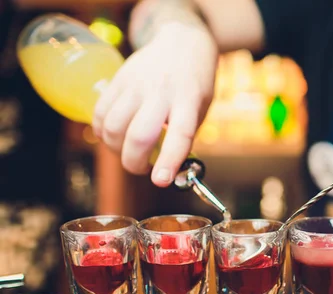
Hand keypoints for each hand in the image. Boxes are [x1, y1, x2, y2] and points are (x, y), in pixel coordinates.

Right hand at [92, 23, 217, 186]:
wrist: (182, 43)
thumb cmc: (194, 85)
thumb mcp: (200, 110)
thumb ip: (184, 138)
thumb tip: (167, 172)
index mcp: (188, 102)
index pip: (179, 135)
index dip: (169, 161)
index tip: (161, 181)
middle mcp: (162, 92)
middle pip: (139, 135)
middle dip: (134, 162)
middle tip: (141, 168)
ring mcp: (137, 84)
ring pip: (114, 126)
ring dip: (116, 149)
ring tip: (126, 151)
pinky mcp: (118, 79)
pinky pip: (100, 112)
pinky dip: (102, 132)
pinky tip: (112, 136)